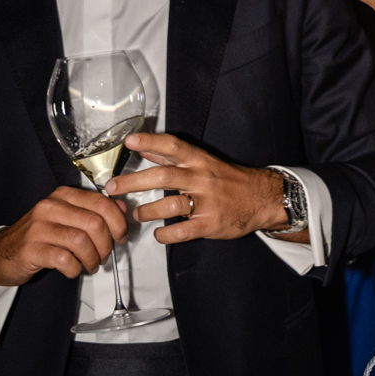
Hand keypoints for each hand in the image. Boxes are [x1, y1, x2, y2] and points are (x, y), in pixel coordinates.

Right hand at [0, 186, 128, 294]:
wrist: (0, 253)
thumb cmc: (38, 236)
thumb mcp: (67, 218)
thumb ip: (93, 211)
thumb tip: (121, 207)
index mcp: (62, 196)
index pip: (101, 203)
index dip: (118, 222)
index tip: (120, 236)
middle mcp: (50, 207)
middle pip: (94, 223)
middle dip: (106, 244)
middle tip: (104, 255)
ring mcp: (38, 228)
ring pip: (81, 241)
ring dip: (92, 259)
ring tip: (89, 265)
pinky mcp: (31, 249)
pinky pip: (64, 259)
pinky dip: (74, 269)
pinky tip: (72, 270)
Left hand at [115, 134, 297, 244]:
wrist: (262, 199)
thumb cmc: (228, 179)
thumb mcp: (203, 161)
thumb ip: (173, 156)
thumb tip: (145, 146)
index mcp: (199, 161)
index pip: (173, 147)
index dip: (151, 142)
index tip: (129, 141)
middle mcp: (201, 178)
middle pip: (163, 177)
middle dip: (133, 182)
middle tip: (112, 188)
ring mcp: (206, 203)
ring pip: (170, 205)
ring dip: (147, 211)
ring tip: (138, 213)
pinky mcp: (209, 224)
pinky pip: (181, 232)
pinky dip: (165, 234)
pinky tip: (159, 233)